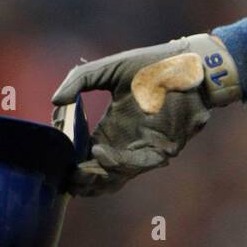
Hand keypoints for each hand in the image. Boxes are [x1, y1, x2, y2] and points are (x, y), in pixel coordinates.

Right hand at [51, 34, 239, 197]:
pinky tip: (99, 153)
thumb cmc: (152, 65)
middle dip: (79, 181)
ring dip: (95, 178)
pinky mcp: (162, 149)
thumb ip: (80, 80)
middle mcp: (124, 144)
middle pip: (96, 177)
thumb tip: (55, 101)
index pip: (83, 158)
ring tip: (81, 169)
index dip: (68, 163)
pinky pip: (138, 166)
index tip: (55, 156)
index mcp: (110, 129)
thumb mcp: (110, 69)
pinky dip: (118, 165)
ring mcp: (143, 149)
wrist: (191, 66)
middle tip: (66, 175)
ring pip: (114, 178)